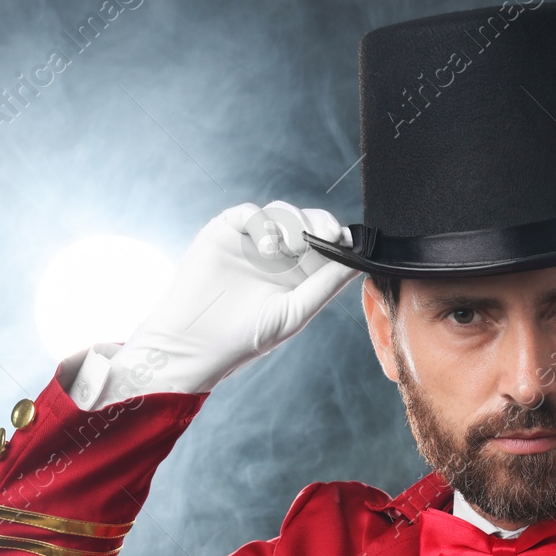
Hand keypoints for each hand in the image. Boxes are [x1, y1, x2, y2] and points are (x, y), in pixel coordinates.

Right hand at [110, 201, 359, 392]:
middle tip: (325, 234)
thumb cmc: (246, 337)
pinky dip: (262, 220)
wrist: (194, 344)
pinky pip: (249, 212)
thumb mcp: (295, 311)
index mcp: (300, 274)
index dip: (337, 235)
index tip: (345, 238)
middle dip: (319, 223)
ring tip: (290, 247)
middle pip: (307, 222)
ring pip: (282, 212)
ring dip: (292, 222)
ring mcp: (251, 241)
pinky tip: (265, 244)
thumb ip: (326, 285)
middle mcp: (278, 255)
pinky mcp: (225, 231)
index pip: (326, 243)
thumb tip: (360, 261)